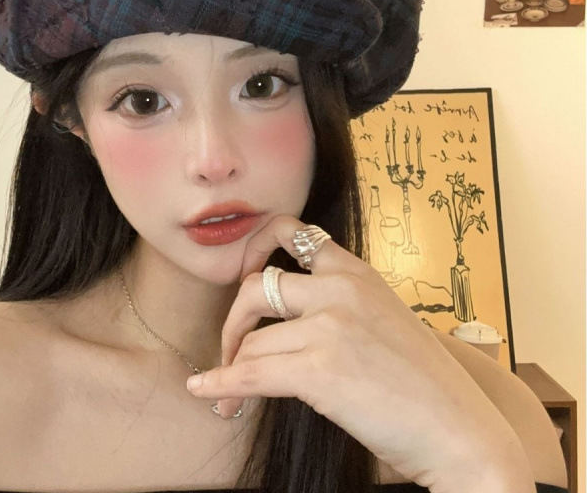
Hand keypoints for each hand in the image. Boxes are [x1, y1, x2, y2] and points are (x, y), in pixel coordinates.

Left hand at [186, 215, 534, 492]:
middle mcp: (339, 289)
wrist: (461, 432)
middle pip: (253, 289)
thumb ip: (340, 303)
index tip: (241, 272)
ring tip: (229, 395)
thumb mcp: (384, 319)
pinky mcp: (318, 371)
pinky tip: (203, 391)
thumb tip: (285, 317)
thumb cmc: (424, 384)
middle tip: (230, 349)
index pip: (291, 233)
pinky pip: (249, 375)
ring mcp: (329, 327)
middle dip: (233, 323)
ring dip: (232, 369)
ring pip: (251, 342)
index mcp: (355, 272)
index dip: (254, 246)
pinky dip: (220, 385)